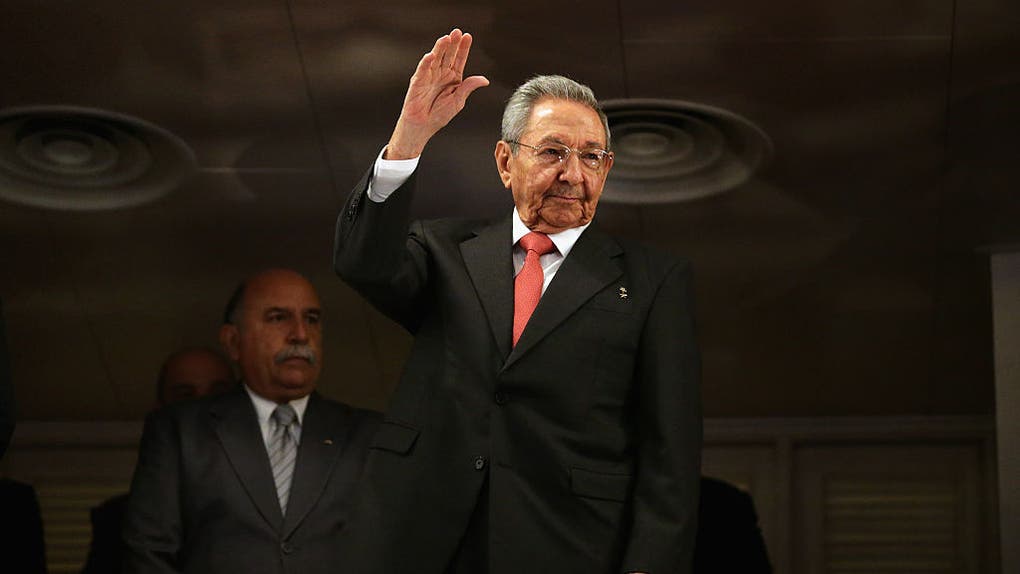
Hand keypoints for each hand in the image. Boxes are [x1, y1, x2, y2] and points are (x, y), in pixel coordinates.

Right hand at [385, 28, 489, 159]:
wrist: (423, 126)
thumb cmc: (439, 115)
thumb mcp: (458, 101)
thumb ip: (468, 87)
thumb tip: (484, 79)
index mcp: (453, 78)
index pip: (459, 60)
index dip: (463, 48)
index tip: (468, 36)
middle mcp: (441, 74)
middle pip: (448, 55)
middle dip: (453, 44)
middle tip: (457, 32)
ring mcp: (429, 76)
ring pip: (436, 59)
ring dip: (440, 48)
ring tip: (446, 38)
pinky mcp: (418, 81)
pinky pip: (423, 70)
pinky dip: (427, 62)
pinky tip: (432, 55)